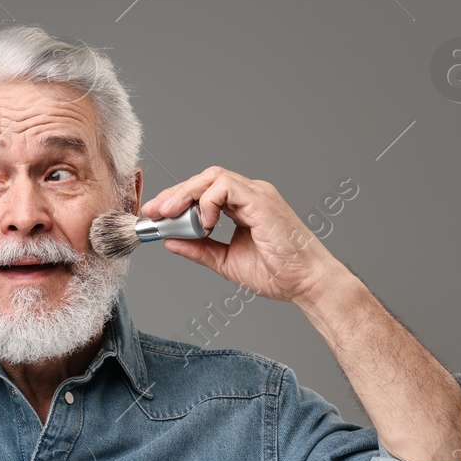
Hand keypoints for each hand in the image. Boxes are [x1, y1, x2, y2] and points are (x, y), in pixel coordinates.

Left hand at [139, 166, 346, 303]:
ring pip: (213, 177)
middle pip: (204, 179)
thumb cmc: (277, 273)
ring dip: (185, 194)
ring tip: (170, 214)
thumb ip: (199, 249)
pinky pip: (226, 186)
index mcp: (243, 206)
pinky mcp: (262, 200)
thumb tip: (170, 241)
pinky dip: (208, 202)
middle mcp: (250, 195)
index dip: (177, 200)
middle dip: (174, 193)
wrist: (306, 283)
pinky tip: (203, 224)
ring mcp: (257, 194)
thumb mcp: (226, 261)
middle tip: (154, 211)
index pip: (204, 191)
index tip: (156, 215)